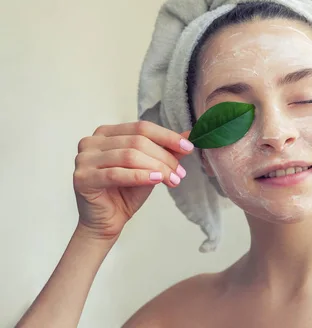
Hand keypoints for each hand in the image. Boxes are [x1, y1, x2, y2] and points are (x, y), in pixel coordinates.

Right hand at [72, 121, 193, 240]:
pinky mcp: (82, 178)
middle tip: (180, 172)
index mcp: (106, 133)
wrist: (107, 221)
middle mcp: (92, 141)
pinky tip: (157, 180)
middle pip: (137, 141)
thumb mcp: (150, 167)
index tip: (188, 147)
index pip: (141, 127)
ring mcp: (84, 159)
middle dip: (164, 157)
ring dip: (157, 167)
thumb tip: (190, 134)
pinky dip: (140, 176)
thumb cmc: (126, 192)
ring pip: (129, 156)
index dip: (167, 136)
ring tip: (173, 179)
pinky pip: (116, 174)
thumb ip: (165, 150)